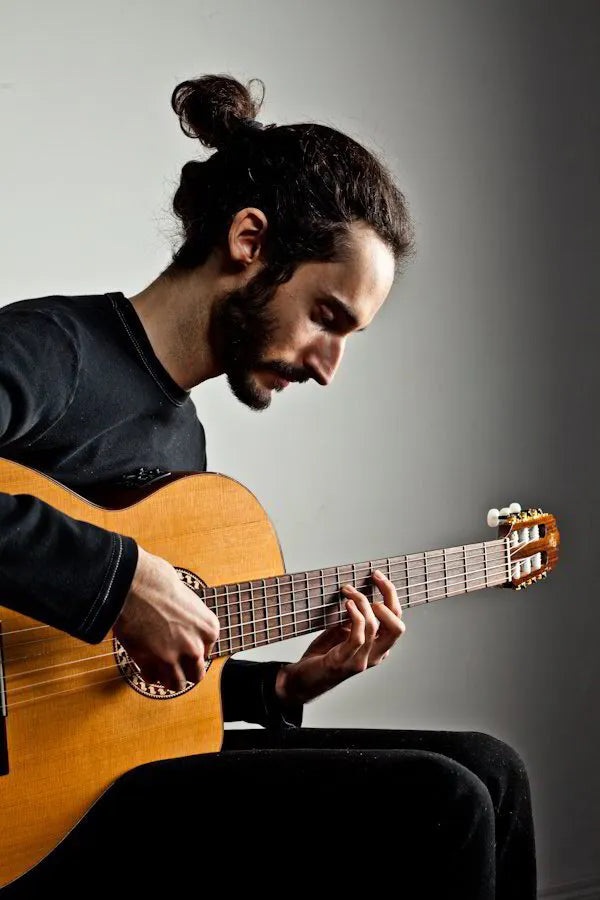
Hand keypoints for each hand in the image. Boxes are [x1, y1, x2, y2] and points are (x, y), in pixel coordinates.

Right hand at [113, 546, 219, 691]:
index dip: (192, 651)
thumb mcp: (189, 602)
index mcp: (208, 629)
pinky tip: (144, 661)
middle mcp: (195, 646)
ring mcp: (173, 657)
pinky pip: (152, 678)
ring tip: (159, 669)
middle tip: (173, 665)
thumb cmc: (159, 584)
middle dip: (185, 671)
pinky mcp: (150, 663)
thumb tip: (188, 633)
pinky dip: (148, 673)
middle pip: (196, 674)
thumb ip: (192, 624)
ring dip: (167, 678)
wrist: (135, 584)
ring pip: (176, 684)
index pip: (206, 653)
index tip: (182, 649)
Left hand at [276, 569, 405, 705]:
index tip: (377, 576)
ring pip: (374, 626)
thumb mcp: (344, 631)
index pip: (397, 619)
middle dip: (389, 595)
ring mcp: (362, 660)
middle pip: (396, 624)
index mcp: (380, 647)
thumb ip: (356, 618)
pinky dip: (354, 616)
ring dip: (361, 601)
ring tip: (348, 590)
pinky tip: (346, 604)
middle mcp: (376, 655)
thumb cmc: (324, 653)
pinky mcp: (345, 662)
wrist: (304, 679)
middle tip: (374, 578)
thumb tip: (358, 591)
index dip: (391, 594)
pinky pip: (358, 636)